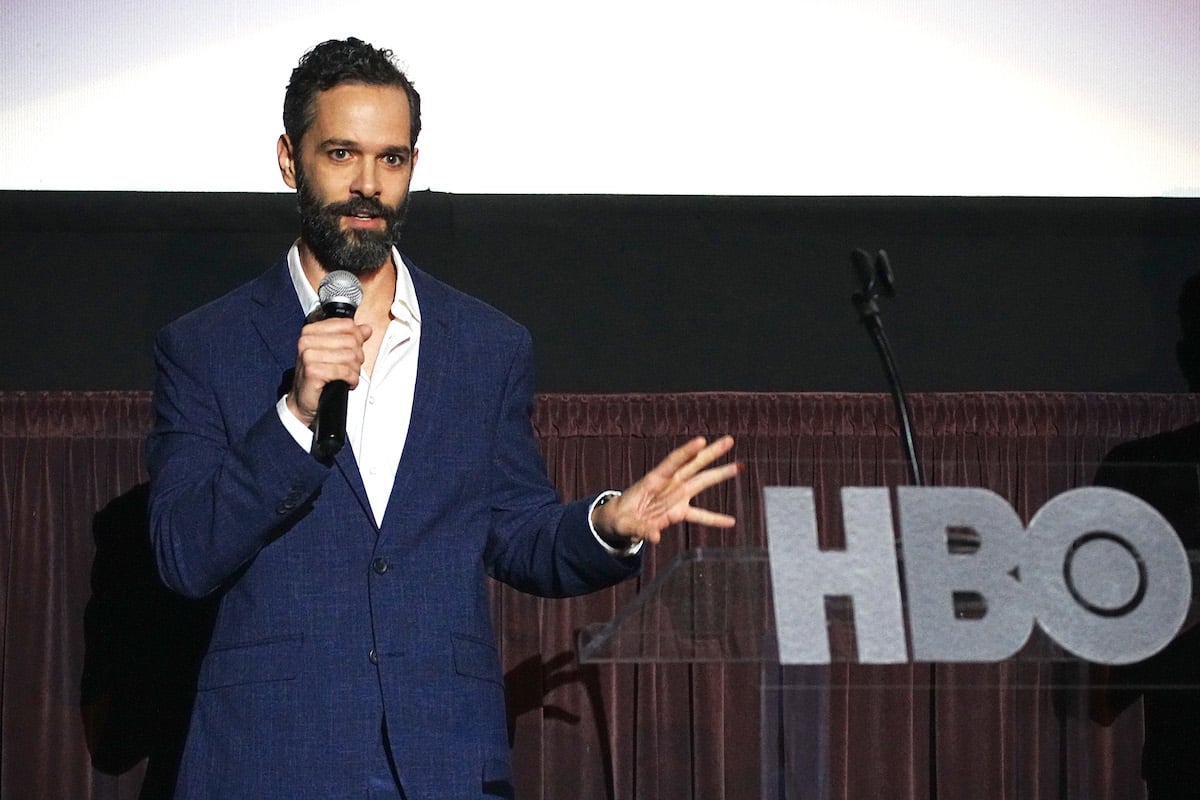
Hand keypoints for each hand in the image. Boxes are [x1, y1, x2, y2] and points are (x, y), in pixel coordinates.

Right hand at [286, 317, 372, 426]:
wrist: (303, 400)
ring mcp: (308, 355)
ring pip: (350, 356)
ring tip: (349, 376)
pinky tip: (347, 383)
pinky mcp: (312, 371)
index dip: (358, 338)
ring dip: (355, 370)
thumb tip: (366, 329)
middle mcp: (307, 340)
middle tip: (352, 367)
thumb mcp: (334, 352)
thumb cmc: (317, 376)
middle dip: (357, 357)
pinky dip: (351, 379)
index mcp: (311, 331)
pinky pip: (344, 371)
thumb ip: (350, 337)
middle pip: (351, 341)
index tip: (355, 350)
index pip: (347, 325)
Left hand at [592, 435, 738, 546]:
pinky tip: (731, 521)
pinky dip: (715, 519)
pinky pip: (700, 515)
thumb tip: (655, 537)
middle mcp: (669, 484)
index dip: (687, 451)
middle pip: (693, 465)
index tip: (702, 440)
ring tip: (739, 466)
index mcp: (653, 480)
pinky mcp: (679, 512)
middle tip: (729, 440)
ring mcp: (676, 496)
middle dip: (711, 453)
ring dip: (720, 474)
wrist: (619, 522)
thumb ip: (640, 528)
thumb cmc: (619, 517)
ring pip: (701, 482)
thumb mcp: (624, 523)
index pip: (673, 462)